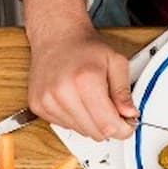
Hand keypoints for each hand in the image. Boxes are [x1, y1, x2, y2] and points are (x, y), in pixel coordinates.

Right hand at [24, 0, 134, 140]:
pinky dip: (74, 118)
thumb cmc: (84, 47)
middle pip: (94, 132)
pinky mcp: (38, 105)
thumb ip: (124, 91)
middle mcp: (63, 92)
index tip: (126, 124)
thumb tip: (130, 114)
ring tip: (90, 99)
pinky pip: (64, 126)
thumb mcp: (115, 61)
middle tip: (111, 109)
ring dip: (90, 122)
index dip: (122, 129)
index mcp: (85, 80)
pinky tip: (75, 100)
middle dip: (107, 125)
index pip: (107, 125)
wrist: (56, 35)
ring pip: (80, 132)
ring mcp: (47, 100)